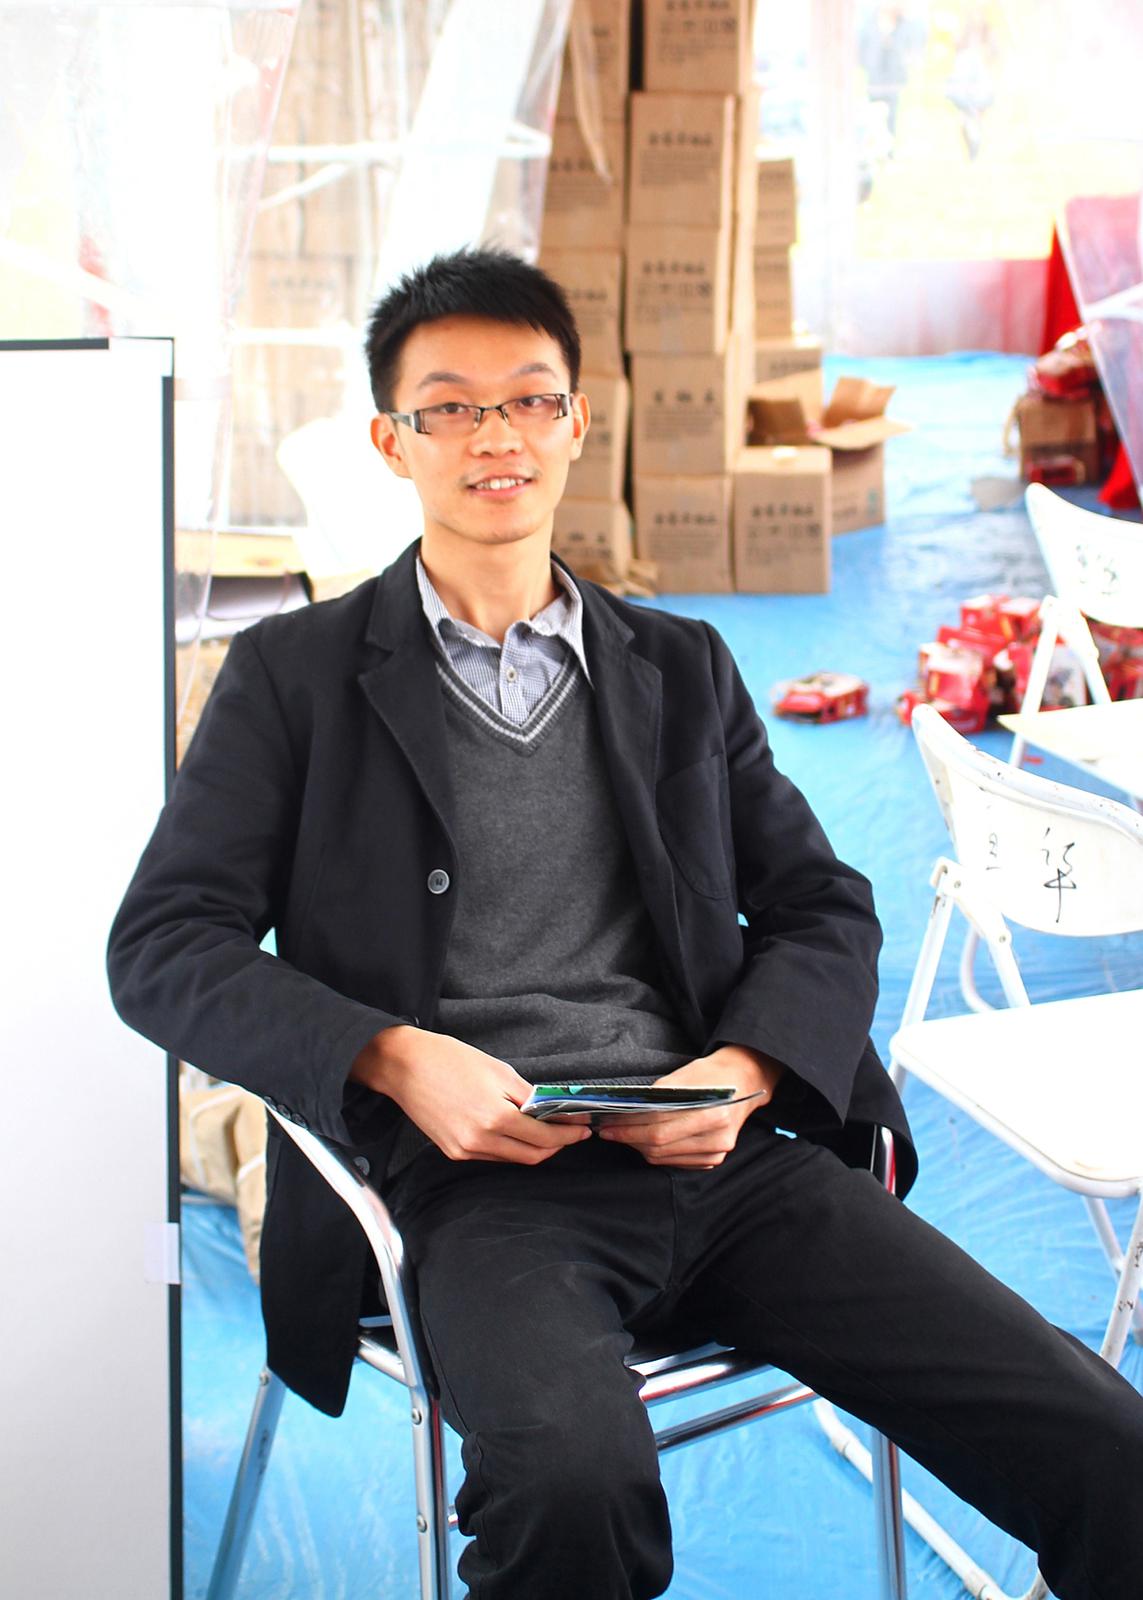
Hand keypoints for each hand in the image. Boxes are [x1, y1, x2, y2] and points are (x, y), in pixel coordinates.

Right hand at [351, 1025, 591, 1164]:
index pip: (544, 1137)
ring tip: (547, 1130)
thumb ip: (527, 1095)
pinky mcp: (453, 1151)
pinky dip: (509, 1147)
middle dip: (556, 1145)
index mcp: (495, 1117)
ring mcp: (464, 1149)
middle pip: (532, 1155)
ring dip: (533, 1147)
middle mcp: (479, 1141)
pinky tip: (516, 1132)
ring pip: (512, 1158)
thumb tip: (552, 1110)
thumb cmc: (448, 1059)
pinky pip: (491, 1155)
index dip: (568, 1134)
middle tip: (572, 1131)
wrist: (403, 1066)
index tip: (583, 1127)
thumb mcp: (497, 1070)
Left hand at [598, 1045, 785, 1169]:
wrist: (744, 1082)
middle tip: (608, 1131)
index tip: (607, 1125)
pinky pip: (676, 1162)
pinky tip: (643, 1143)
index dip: (629, 1128)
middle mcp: (718, 1137)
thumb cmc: (711, 1075)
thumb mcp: (684, 1075)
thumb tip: (626, 1111)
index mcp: (712, 1113)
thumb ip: (657, 1096)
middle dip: (629, 1138)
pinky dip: (656, 1153)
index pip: (659, 1127)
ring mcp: (718, 1151)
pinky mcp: (715, 1159)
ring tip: (622, 1135)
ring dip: (639, 1147)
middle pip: (659, 1146)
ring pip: (664, 1157)